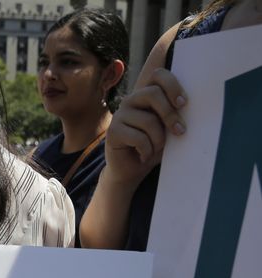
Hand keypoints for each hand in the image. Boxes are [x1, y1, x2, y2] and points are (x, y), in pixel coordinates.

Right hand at [105, 67, 187, 188]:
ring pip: (149, 120)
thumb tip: (196, 107)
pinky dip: (147, 150)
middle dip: (170, 114)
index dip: (172, 83)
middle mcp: (132, 100)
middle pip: (153, 92)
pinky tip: (144, 155)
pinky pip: (139, 138)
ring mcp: (120, 115)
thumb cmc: (154, 146)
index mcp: (147, 95)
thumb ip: (176, 113)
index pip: (157, 74)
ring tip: (157, 148)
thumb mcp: (169, 127)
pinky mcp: (113, 131)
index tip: (183, 102)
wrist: (132, 170)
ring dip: (159, 139)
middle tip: (179, 130)